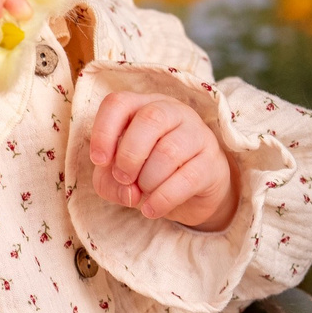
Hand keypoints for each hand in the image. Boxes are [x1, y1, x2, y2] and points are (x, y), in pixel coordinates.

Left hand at [87, 91, 238, 229]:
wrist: (192, 195)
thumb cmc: (148, 174)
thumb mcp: (118, 176)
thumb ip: (109, 180)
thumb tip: (127, 189)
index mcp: (143, 106)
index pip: (119, 103)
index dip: (104, 131)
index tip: (99, 160)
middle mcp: (173, 112)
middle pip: (149, 119)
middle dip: (129, 155)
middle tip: (124, 179)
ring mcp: (197, 134)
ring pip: (169, 150)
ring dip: (148, 179)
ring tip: (142, 192)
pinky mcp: (212, 162)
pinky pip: (187, 178)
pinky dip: (163, 198)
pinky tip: (152, 209)